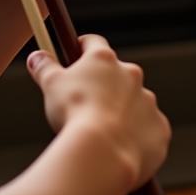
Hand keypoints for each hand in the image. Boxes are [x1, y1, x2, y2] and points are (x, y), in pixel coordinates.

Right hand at [26, 35, 170, 189]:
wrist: (103, 151)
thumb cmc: (73, 113)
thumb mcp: (51, 85)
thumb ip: (44, 68)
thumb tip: (36, 57)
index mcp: (104, 60)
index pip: (94, 44)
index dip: (82, 48)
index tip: (75, 55)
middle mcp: (131, 75)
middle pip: (117, 75)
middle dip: (104, 87)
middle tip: (86, 105)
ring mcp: (148, 102)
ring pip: (135, 103)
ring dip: (122, 113)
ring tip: (103, 134)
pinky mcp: (159, 129)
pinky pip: (149, 130)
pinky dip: (138, 137)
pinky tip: (121, 149)